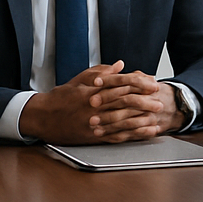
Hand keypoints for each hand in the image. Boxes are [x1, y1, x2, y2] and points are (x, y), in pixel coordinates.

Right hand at [19, 62, 180, 143]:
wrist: (43, 118)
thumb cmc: (61, 97)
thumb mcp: (79, 79)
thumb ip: (101, 72)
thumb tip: (121, 65)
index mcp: (93, 90)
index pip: (120, 84)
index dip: (139, 83)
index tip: (152, 83)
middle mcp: (95, 107)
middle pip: (124, 103)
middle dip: (144, 102)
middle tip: (159, 102)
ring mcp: (95, 123)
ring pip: (123, 121)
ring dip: (142, 120)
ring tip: (156, 118)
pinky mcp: (94, 136)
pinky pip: (117, 136)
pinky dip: (133, 135)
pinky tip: (145, 133)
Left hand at [89, 67, 186, 138]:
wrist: (175, 107)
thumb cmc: (153, 93)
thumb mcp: (143, 80)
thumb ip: (128, 75)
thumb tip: (117, 66)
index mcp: (145, 85)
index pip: (127, 80)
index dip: (110, 80)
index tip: (96, 81)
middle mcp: (148, 100)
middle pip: (127, 100)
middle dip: (108, 102)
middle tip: (92, 103)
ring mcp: (149, 116)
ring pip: (128, 120)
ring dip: (109, 122)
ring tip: (94, 123)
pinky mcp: (148, 129)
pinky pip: (130, 134)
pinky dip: (115, 135)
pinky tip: (103, 134)